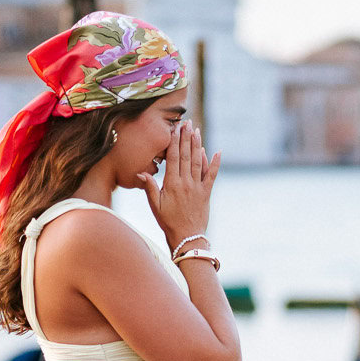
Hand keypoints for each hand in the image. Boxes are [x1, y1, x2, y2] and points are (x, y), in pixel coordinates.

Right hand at [139, 123, 218, 247]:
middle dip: (186, 138)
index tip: (175, 128)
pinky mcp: (207, 193)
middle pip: (186, 156)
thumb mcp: (155, 205)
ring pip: (198, 162)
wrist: (187, 237)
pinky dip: (215, 163)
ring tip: (197, 131)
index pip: (173, 158)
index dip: (174, 141)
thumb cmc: (168, 222)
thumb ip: (149, 187)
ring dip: (198, 145)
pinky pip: (212, 175)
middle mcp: (186, 183)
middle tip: (187, 123)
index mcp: (172, 184)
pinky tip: (218, 151)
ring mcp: (198, 187)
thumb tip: (141, 172)